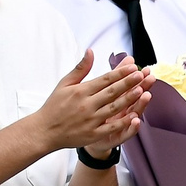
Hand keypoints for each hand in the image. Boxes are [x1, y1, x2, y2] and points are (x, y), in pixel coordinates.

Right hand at [31, 51, 148, 154]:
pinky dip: (123, 122)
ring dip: (128, 99)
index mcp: (80, 91)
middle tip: (141, 75)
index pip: (104, 79)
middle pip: (111, 92)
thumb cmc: (55, 106)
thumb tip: (91, 51)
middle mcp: (86, 105)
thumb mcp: (64, 84)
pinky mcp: (93, 134)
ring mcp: (90, 120)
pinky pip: (111, 127)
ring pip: (114, 108)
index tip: (133, 66)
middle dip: (128, 83)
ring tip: (141, 90)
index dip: (120, 73)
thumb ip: (80, 69)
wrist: (44, 131)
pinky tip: (135, 116)